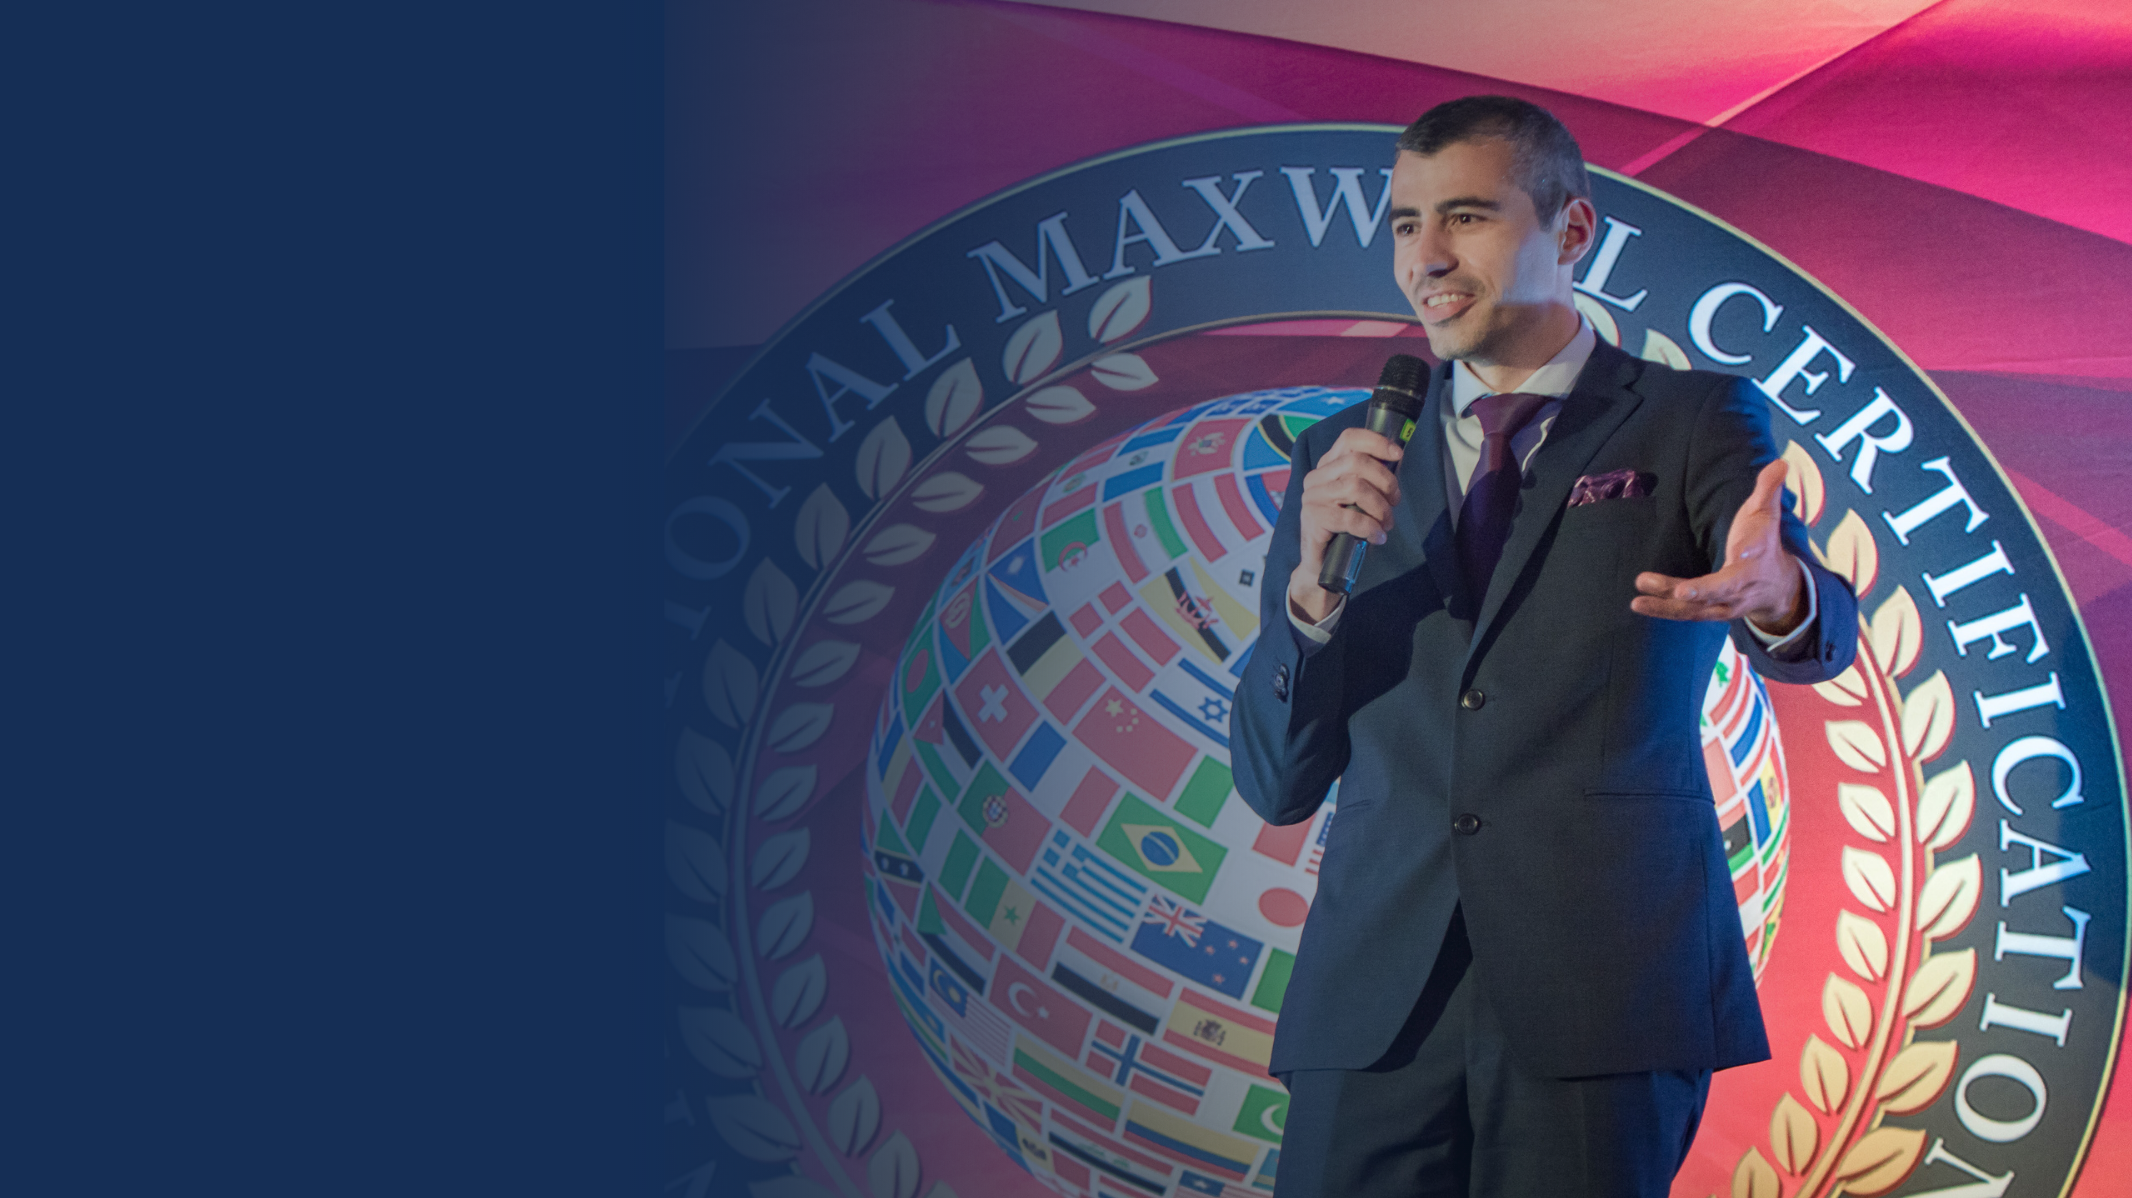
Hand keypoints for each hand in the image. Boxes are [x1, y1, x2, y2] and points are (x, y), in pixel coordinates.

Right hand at [1288, 427, 1402, 622]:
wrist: (1322, 564)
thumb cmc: (1345, 529)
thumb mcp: (1360, 499)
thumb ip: (1372, 479)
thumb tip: (1396, 460)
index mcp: (1328, 466)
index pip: (1349, 438)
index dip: (1376, 442)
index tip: (1398, 455)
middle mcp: (1316, 477)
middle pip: (1357, 462)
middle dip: (1385, 481)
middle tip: (1395, 502)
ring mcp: (1312, 497)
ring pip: (1355, 487)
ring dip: (1380, 507)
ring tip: (1386, 523)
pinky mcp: (1313, 519)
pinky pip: (1350, 517)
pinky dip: (1370, 528)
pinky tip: (1377, 537)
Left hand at [1632, 459, 1806, 631]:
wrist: (1778, 587)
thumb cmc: (1765, 544)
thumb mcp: (1767, 514)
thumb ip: (1768, 489)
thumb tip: (1781, 462)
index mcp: (1759, 557)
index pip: (1757, 551)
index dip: (1750, 550)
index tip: (1742, 551)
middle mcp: (1743, 585)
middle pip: (1724, 589)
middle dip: (1703, 592)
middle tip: (1681, 592)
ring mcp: (1727, 603)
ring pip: (1699, 608)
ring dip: (1668, 604)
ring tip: (1637, 599)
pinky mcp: (1711, 612)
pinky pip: (1686, 614)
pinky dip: (1663, 610)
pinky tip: (1638, 603)